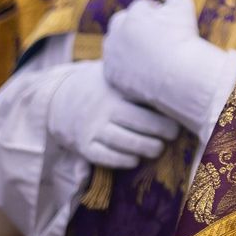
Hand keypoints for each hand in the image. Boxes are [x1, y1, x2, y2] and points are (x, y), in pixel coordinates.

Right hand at [47, 60, 179, 168]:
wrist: (56, 96)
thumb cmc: (97, 84)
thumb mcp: (112, 74)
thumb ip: (135, 77)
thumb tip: (172, 75)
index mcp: (114, 91)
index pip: (144, 106)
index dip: (164, 118)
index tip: (178, 121)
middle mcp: (103, 110)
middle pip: (138, 126)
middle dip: (160, 134)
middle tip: (172, 136)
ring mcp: (92, 129)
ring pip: (124, 144)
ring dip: (145, 149)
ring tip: (157, 148)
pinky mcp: (83, 145)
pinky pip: (106, 158)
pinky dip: (123, 161)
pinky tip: (135, 160)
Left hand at [103, 0, 200, 112]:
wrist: (180, 75)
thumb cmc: (184, 40)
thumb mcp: (184, 7)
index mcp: (134, 12)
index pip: (142, 8)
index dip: (156, 16)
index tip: (167, 27)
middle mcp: (117, 30)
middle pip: (123, 25)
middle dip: (135, 29)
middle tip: (154, 41)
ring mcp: (112, 54)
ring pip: (116, 47)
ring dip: (127, 49)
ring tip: (149, 58)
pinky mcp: (110, 75)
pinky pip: (115, 69)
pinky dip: (125, 70)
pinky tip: (143, 73)